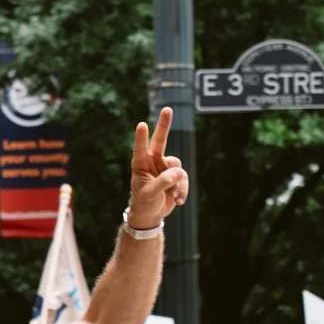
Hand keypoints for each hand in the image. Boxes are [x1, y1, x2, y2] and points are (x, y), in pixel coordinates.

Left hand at [128, 108, 187, 227]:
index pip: (141, 148)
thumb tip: (177, 172)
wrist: (151, 215)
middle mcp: (153, 162)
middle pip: (160, 140)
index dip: (142, 137)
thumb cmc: (144, 203)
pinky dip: (183, 189)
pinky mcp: (175, 175)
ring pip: (178, 166)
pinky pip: (183, 178)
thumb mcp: (150, 194)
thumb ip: (163, 182)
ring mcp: (165, 167)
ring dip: (178, 182)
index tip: (141, 125)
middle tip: (167, 109)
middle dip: (164, 125)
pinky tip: (179, 200)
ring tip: (174, 196)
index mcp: (140, 165)